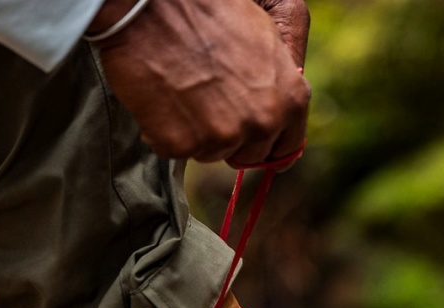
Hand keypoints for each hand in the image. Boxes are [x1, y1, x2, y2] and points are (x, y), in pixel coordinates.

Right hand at [93, 0, 310, 165]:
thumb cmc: (210, 10)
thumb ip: (281, 85)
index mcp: (291, 100)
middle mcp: (262, 123)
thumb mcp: (267, 37)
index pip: (287, 147)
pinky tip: (163, 96)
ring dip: (197, 132)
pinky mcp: (182, 145)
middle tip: (208, 100)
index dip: (267, 142)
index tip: (249, 138)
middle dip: (231, 137)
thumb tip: (277, 123)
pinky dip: (165, 131)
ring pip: (210, 154)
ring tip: (185, 87)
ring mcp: (222, 137)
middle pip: (248, 156)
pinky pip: (174, 151)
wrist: (152, 4)